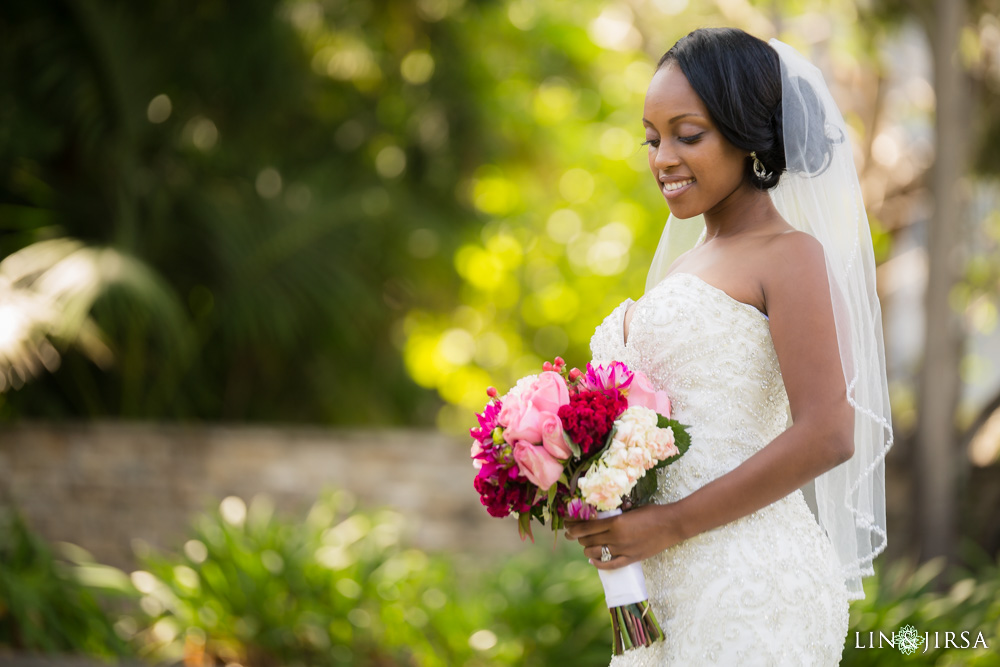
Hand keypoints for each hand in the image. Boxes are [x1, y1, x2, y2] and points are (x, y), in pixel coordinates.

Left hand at [563, 503, 684, 569]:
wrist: (672, 524)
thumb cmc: (652, 512)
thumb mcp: (629, 509)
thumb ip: (613, 514)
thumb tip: (596, 516)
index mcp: (615, 522)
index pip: (586, 527)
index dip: (572, 527)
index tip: (566, 525)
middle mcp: (616, 538)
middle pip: (587, 540)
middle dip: (578, 537)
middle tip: (575, 534)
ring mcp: (623, 550)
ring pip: (595, 553)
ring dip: (586, 549)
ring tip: (585, 545)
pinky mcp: (631, 559)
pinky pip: (609, 565)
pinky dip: (598, 564)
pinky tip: (593, 560)